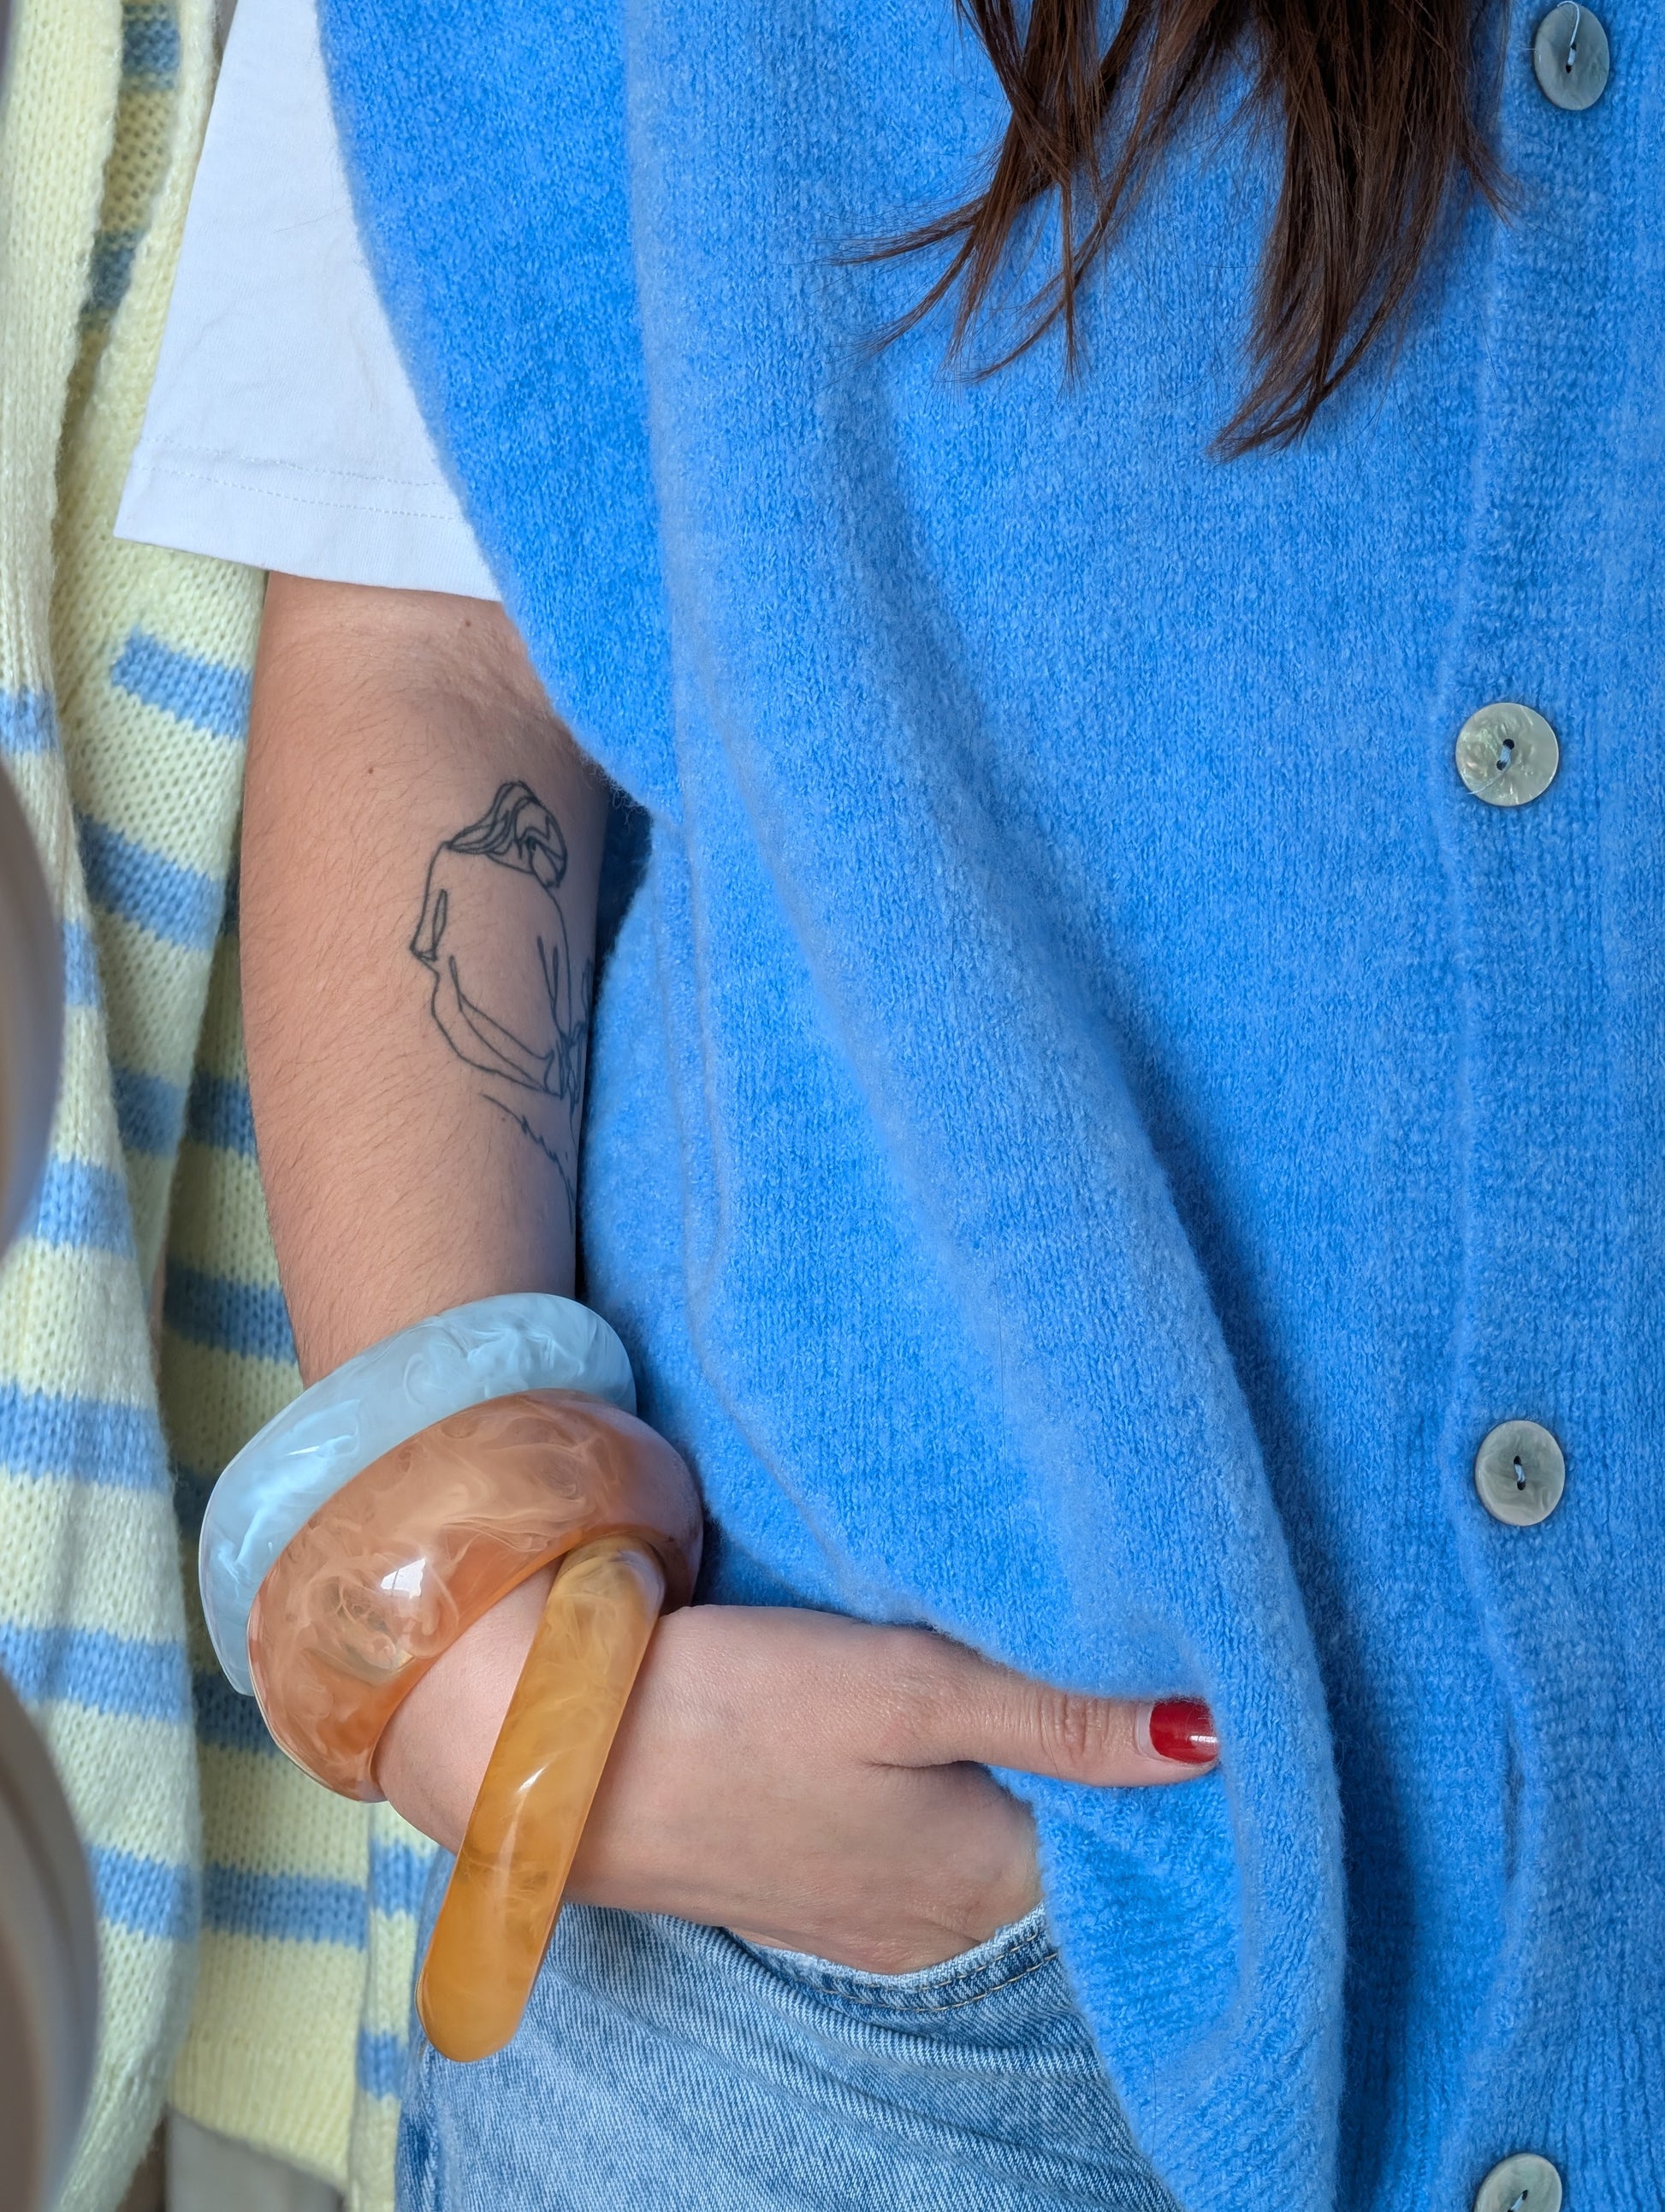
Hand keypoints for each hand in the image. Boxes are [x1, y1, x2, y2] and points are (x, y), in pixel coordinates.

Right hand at [375, 1595, 1216, 1974]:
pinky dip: (966, 1795)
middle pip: (1074, 1851)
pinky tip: (959, 1734)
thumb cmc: (734, 1712)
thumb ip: (1059, 1716)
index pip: (1137, 1843)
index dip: (1177, 1768)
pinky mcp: (821, 1886)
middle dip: (1114, 1772)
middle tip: (1144, 1654)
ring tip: (1065, 1677)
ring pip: (1002, 1846)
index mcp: (988, 1881)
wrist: (557, 1755)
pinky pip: (935, 1848)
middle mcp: (947, 1924)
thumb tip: (1216, 1738)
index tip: (1206, 1680)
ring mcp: (877, 1917)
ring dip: (1037, 1779)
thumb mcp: (907, 1688)